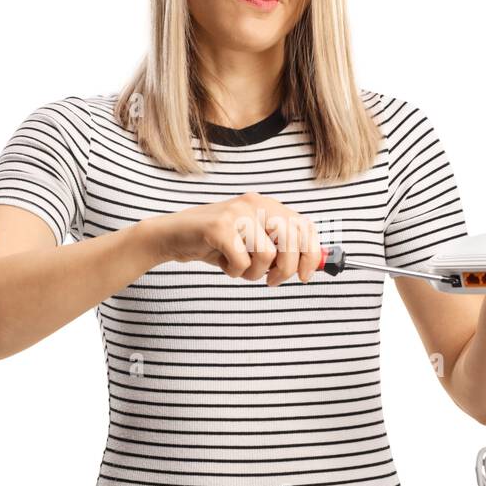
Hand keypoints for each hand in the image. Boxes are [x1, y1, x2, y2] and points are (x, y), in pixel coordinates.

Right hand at [147, 191, 321, 285]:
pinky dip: (235, 272)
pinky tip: (224, 264)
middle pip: (291, 241)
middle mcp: (256, 204)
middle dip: (285, 269)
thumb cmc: (217, 243)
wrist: (174, 235)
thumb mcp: (253, 243)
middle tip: (270, 281)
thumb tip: (310, 266)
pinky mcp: (219, 226)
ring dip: (255, 273)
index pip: (304, 227)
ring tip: (240, 270)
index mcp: (268, 205)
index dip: (310, 254)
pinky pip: (242, 261)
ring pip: (268, 254)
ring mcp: (237, 213)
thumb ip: (279, 248)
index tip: (304, 276)